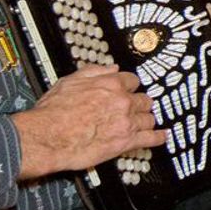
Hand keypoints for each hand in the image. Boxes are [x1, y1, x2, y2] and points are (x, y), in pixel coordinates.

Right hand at [11, 65, 164, 179]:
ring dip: (146, 119)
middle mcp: (122, 101)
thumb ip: (94, 72)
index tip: (130, 89)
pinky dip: (159, 137)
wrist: (48, 137)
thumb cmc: (54, 112)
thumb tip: (110, 67)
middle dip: (140, 103)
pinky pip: (151, 139)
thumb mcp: (69, 81)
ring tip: (145, 122)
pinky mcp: (126, 142)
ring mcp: (126, 122)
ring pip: (149, 118)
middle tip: (136, 107)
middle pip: (144, 99)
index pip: (132, 80)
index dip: (130, 86)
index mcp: (110, 84)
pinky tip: (162, 136)